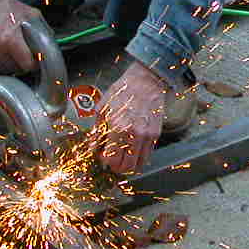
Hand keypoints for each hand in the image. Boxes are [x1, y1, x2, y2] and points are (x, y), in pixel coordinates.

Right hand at [0, 0, 44, 73]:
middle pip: (18, 69)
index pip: (27, 65)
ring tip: (17, 51)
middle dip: (25, 63)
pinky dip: (5, 63)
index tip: (37, 59)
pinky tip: (8, 52)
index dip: (35, 63)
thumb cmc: (10, 9)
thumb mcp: (33, 15)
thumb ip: (44, 31)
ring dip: (15, 64)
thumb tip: (51, 46)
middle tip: (27, 52)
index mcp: (10, 39)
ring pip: (9, 70)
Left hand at [88, 60, 167, 175]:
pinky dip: (139, 157)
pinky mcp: (156, 134)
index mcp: (117, 128)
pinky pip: (147, 155)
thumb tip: (93, 148)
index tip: (103, 155)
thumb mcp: (102, 109)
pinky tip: (132, 150)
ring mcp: (147, 136)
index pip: (111, 159)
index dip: (105, 161)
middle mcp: (134, 135)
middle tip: (112, 160)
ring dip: (129, 165)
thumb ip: (97, 132)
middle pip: (126, 166)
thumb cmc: (122, 92)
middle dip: (116, 167)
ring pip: (139, 164)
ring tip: (123, 157)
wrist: (146, 82)